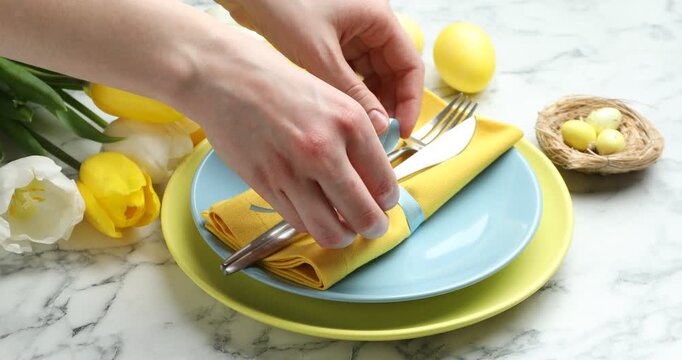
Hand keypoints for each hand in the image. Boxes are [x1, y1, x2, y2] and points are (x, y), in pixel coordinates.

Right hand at [170, 33, 398, 247]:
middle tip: (373, 227)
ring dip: (343, 237)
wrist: (226, 78)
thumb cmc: (280, 85)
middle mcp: (324, 150)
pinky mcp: (266, 185)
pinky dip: (312, 226)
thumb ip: (357, 139)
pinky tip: (315, 215)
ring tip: (344, 229)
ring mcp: (293, 171)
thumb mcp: (333, 99)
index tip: (385, 203)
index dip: (388, 201)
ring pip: (330, 231)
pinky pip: (299, 222)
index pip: (384, 182)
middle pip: (363, 215)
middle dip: (373, 228)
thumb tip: (375, 178)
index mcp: (349, 122)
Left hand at [218, 0, 423, 137]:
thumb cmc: (282, 5)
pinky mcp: (330, 43)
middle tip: (378, 137)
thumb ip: (351, 91)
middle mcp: (369, 25)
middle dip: (388, 105)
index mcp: (378, 19)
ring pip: (371, 76)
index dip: (410, 101)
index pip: (410, 66)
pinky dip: (349, 93)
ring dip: (368, 102)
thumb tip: (377, 125)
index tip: (401, 131)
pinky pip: (350, 73)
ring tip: (359, 131)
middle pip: (392, 73)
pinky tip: (341, 114)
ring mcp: (350, 34)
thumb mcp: (319, 54)